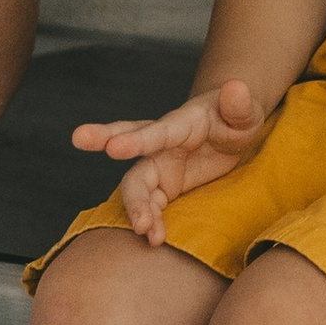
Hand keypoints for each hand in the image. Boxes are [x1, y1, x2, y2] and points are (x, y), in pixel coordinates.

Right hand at [69, 78, 269, 245]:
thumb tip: (236, 87)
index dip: (136, 139)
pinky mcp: (163, 185)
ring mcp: (159, 164)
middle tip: (79, 139)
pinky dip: (148, 220)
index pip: (157, 130)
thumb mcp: (246, 111)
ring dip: (135, 206)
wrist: (229, 131)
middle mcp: (163, 142)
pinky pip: (150, 204)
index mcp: (182, 122)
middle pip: (128, 142)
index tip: (113, 147)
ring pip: (136, 183)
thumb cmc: (236, 117)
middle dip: (102, 139)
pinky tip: (154, 237)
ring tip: (144, 231)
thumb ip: (240, 104)